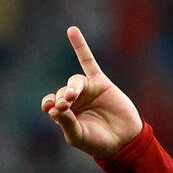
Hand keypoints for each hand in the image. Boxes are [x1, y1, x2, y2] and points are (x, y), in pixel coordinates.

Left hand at [42, 26, 142, 158]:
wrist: (124, 140)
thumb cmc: (98, 142)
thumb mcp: (78, 135)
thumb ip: (66, 121)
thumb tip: (54, 107)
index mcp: (65, 114)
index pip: (50, 102)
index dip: (49, 103)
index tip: (51, 108)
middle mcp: (74, 100)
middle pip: (62, 91)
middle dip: (62, 98)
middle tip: (65, 106)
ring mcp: (87, 90)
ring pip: (74, 81)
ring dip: (72, 87)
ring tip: (72, 97)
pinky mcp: (101, 83)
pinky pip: (89, 61)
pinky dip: (80, 46)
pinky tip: (71, 31)